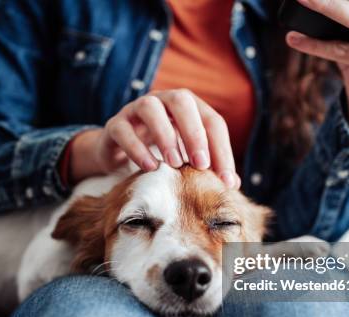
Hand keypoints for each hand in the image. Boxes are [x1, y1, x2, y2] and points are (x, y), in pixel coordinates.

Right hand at [69, 89, 239, 187]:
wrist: (119, 153)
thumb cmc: (161, 154)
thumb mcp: (187, 158)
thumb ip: (209, 167)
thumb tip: (233, 185)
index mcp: (188, 107)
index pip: (212, 121)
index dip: (222, 149)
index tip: (225, 180)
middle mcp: (163, 100)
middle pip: (182, 101)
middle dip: (194, 132)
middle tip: (201, 164)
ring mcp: (136, 109)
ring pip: (150, 107)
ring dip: (165, 135)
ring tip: (175, 164)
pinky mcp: (115, 124)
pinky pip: (123, 130)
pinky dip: (137, 148)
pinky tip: (150, 167)